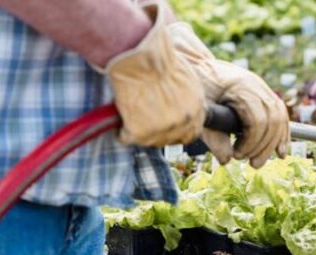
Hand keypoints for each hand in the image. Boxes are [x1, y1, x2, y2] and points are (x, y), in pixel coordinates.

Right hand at [105, 4, 205, 146]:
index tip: (166, 126)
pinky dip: (121, 130)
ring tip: (130, 114)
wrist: (138, 53)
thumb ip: (185, 96)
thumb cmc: (156, 55)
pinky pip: (126, 137)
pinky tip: (119, 118)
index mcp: (196, 107)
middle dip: (158, 132)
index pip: (192, 132)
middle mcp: (182, 121)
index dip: (178, 130)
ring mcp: (162, 129)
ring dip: (139, 130)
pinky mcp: (140, 132)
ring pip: (149, 141)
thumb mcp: (183, 76)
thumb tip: (176, 104)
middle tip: (144, 120)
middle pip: (171, 139)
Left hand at [167, 23, 288, 167]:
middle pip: (273, 120)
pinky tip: (280, 151)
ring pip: (280, 117)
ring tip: (260, 161)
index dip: (251, 143)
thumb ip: (212, 137)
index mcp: (240, 88)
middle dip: (264, 147)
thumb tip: (227, 160)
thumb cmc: (196, 87)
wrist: (197, 64)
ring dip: (274, 143)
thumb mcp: (201, 112)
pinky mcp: (263, 92)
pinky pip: (280, 113)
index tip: (237, 155)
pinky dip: (282, 133)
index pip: (258, 120)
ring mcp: (262, 87)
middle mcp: (256, 85)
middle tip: (251, 164)